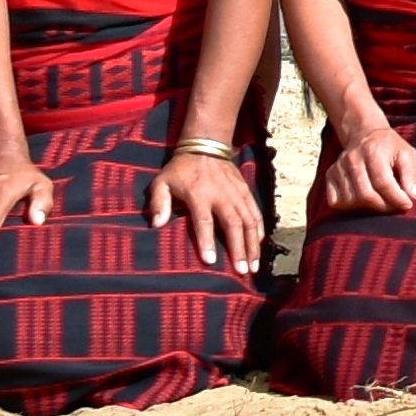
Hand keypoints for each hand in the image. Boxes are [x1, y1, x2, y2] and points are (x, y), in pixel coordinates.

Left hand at [151, 150, 260, 266]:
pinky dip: (259, 230)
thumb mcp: (162, 181)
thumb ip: (158, 202)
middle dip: (239, 249)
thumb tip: (156, 225)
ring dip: (252, 244)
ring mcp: (237, 193)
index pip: (204, 221)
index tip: (211, 261)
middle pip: (233, 225)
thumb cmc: (180, 169)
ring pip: (249, 221)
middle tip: (242, 271)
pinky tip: (259, 246)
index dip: (207, 242)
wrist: (206, 145)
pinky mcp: (246, 192)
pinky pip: (256, 213)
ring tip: (253, 266)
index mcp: (199, 195)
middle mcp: (222, 195)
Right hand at [316, 114, 415, 216]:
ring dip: (368, 208)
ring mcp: (338, 167)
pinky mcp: (330, 175)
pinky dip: (350, 206)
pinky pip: (336, 201)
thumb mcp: (407, 154)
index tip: (407, 204)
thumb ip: (412, 174)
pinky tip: (362, 200)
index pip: (383, 183)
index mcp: (373, 151)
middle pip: (365, 195)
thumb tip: (412, 196)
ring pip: (351, 200)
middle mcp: (352, 159)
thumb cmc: (389, 147)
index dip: (396, 198)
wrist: (364, 134)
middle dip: (383, 206)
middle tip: (394, 206)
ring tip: (381, 202)